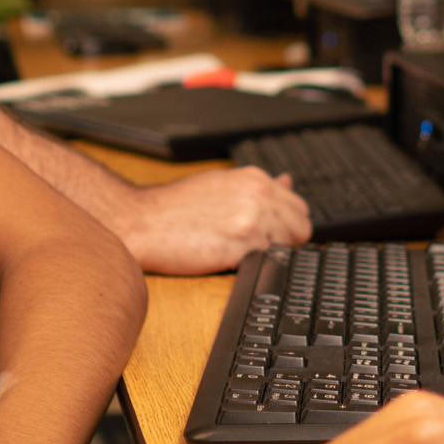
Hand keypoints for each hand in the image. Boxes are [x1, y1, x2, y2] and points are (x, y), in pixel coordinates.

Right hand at [109, 164, 310, 274]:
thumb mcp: (221, 185)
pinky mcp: (243, 244)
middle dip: (283, 242)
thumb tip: (288, 181)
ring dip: (265, 254)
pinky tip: (226, 257)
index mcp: (255, 178)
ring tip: (233, 250)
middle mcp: (259, 195)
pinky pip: (266, 262)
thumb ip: (259, 187)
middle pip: (300, 230)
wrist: (142, 222)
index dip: (286, 227)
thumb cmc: (175, 208)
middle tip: (250, 247)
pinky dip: (251, 265)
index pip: (299, 208)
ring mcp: (253, 219)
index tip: (269, 236)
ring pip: (286, 248)